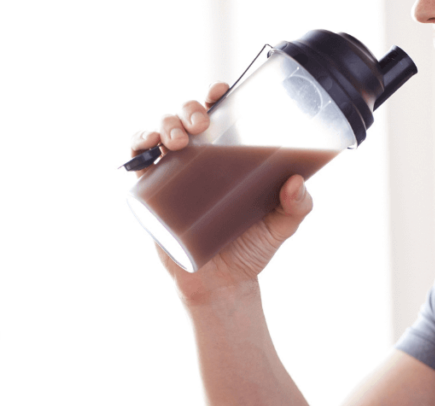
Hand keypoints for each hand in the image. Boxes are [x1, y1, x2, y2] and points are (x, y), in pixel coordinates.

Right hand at [128, 83, 314, 305]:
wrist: (221, 286)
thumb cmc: (250, 249)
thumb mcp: (280, 226)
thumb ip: (297, 207)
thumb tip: (296, 182)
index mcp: (228, 155)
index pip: (220, 114)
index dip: (217, 94)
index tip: (222, 91)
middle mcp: (199, 158)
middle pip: (187, 116)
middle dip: (189, 109)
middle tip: (202, 125)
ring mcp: (173, 173)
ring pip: (161, 132)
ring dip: (164, 124)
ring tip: (178, 142)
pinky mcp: (152, 193)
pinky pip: (139, 160)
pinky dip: (137, 146)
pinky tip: (147, 146)